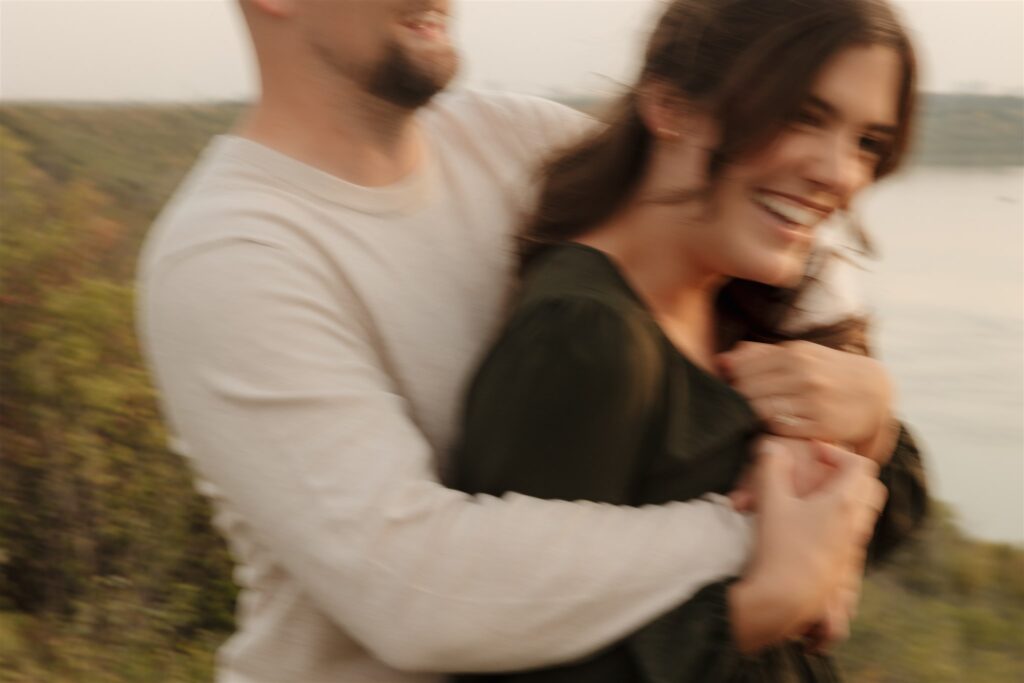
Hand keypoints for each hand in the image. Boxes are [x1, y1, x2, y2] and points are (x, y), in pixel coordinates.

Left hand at [717, 341, 893, 461]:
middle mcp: (804, 374)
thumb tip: (722, 360)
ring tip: (753, 416)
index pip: (741, 369)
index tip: (733, 387)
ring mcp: (813, 400)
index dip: (731, 381)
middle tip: (737, 406)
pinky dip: (769, 428)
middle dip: (737, 399)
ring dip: (751, 415)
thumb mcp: (799, 355)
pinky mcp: (820, 425)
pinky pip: (779, 429)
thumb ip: (760, 355)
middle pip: (747, 390)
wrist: (873, 393)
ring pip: (760, 410)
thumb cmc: (826, 372)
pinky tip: (772, 425)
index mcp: (795, 352)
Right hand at [728, 440, 884, 652]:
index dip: (837, 453)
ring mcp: (853, 547)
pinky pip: (853, 535)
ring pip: (864, 513)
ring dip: (845, 498)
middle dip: (850, 474)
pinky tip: (809, 528)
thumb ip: (771, 468)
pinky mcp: (844, 566)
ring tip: (812, 499)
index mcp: (844, 503)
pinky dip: (839, 522)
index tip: (814, 454)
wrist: (785, 600)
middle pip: (871, 488)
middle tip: (821, 473)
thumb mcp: (771, 502)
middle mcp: (856, 524)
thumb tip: (772, 446)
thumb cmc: (780, 548)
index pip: (860, 465)